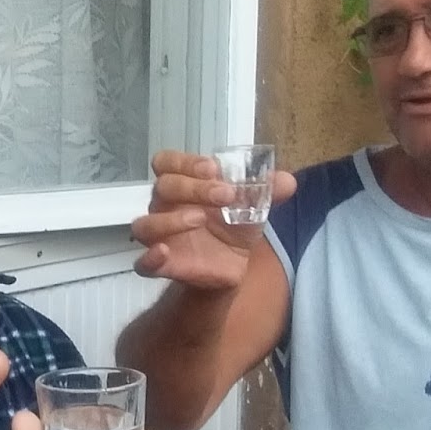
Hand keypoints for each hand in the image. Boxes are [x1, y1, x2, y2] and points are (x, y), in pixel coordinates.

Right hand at [132, 149, 295, 287]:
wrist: (230, 267)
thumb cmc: (232, 227)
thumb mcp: (253, 206)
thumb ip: (266, 191)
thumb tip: (288, 181)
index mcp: (184, 185)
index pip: (167, 163)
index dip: (186, 162)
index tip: (214, 168)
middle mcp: (165, 207)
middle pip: (163, 187)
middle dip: (194, 187)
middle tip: (225, 196)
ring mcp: (160, 236)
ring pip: (145, 224)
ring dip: (170, 219)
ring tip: (200, 219)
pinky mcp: (162, 265)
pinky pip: (142, 263)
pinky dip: (149, 258)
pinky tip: (164, 253)